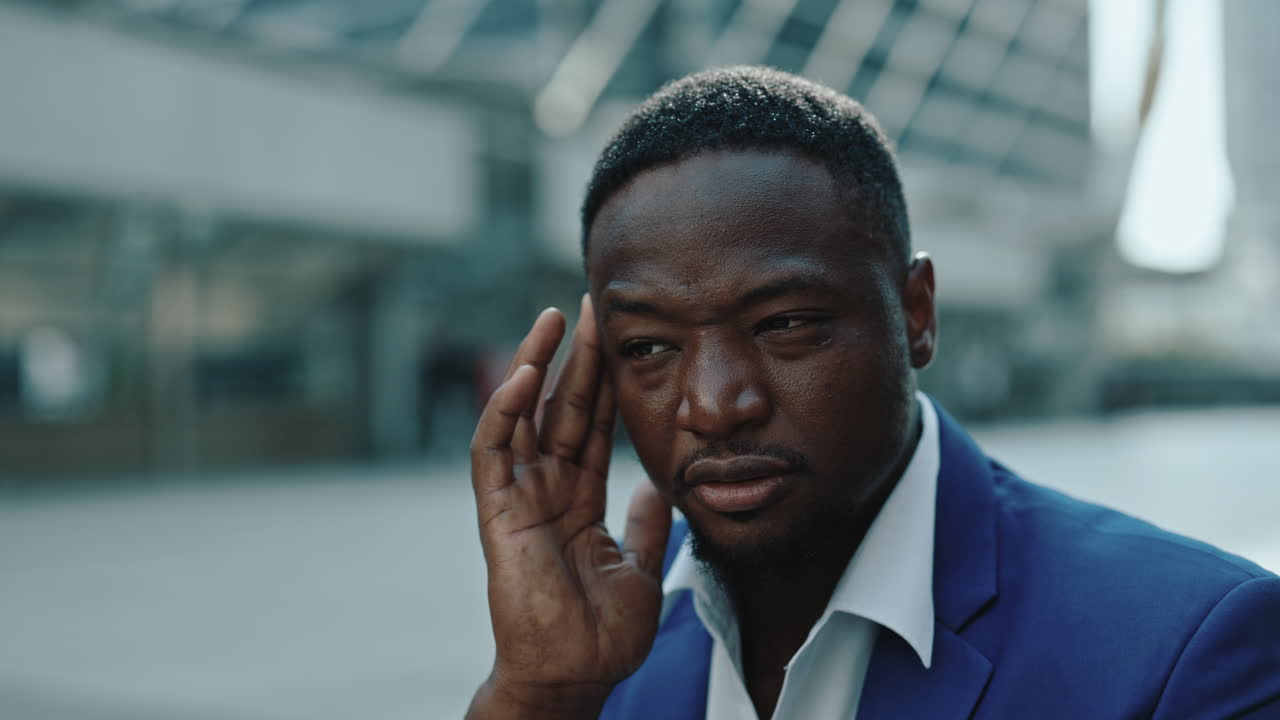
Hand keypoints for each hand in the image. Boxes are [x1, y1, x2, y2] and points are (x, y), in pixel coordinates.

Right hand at [466, 296, 671, 719]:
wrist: (574, 676)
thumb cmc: (603, 634)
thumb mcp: (639, 568)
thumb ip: (647, 524)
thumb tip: (658, 485)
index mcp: (577, 499)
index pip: (590, 426)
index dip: (602, 382)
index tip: (615, 336)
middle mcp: (545, 489)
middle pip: (559, 409)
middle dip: (575, 358)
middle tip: (588, 306)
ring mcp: (518, 498)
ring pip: (522, 417)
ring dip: (534, 366)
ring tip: (553, 319)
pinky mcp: (497, 512)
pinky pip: (494, 452)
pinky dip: (506, 411)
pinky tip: (527, 374)